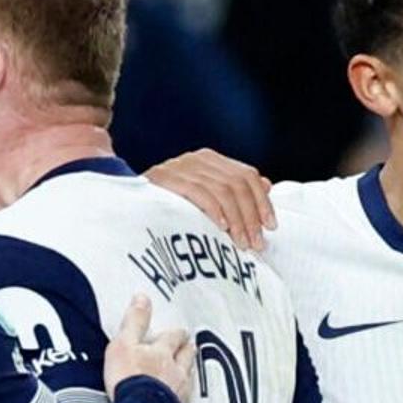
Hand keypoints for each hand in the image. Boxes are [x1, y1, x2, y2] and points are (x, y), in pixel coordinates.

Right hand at [104, 293, 198, 402]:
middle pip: (186, 358)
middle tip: (190, 347)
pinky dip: (183, 401)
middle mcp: (176, 373)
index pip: (173, 338)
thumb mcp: (124, 344)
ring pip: (188, 380)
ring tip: (188, 372)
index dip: (175, 334)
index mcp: (163, 353)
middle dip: (187, 350)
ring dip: (188, 374)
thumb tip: (142, 298)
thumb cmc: (130, 382)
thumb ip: (134, 321)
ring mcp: (179, 395)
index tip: (179, 331)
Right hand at [145, 151, 272, 249]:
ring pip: (221, 190)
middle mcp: (197, 159)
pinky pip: (198, 193)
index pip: (247, 175)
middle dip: (251, 216)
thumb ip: (236, 191)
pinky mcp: (165, 179)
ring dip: (236, 220)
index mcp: (210, 160)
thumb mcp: (209, 200)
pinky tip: (221, 229)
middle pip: (237, 184)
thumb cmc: (173, 208)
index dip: (263, 201)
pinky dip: (213, 211)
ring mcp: (180, 166)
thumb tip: (267, 184)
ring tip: (241, 243)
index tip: (271, 227)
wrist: (131, 209)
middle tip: (256, 244)